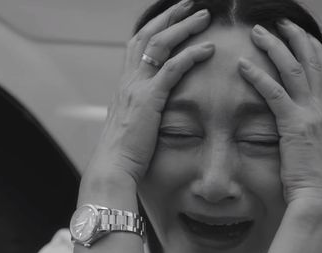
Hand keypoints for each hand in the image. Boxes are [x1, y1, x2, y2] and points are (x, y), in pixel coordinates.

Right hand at [86, 0, 214, 185]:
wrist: (112, 168)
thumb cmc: (124, 154)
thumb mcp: (132, 126)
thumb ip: (140, 112)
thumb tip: (149, 113)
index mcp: (125, 85)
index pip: (138, 45)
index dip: (155, 27)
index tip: (172, 17)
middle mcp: (128, 80)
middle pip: (148, 35)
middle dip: (169, 16)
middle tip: (189, 3)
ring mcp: (137, 87)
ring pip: (160, 44)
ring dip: (183, 27)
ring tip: (204, 16)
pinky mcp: (150, 99)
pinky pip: (172, 69)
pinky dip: (191, 55)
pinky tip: (208, 48)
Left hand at [238, 20, 321, 211]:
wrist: (320, 200)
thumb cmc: (314, 184)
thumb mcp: (314, 153)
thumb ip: (307, 136)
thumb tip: (297, 133)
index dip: (312, 49)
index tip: (301, 34)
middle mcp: (321, 109)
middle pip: (310, 61)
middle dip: (295, 37)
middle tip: (280, 21)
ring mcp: (309, 115)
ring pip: (293, 69)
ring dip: (274, 47)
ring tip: (258, 32)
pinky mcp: (293, 126)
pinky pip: (274, 93)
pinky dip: (258, 76)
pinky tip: (243, 64)